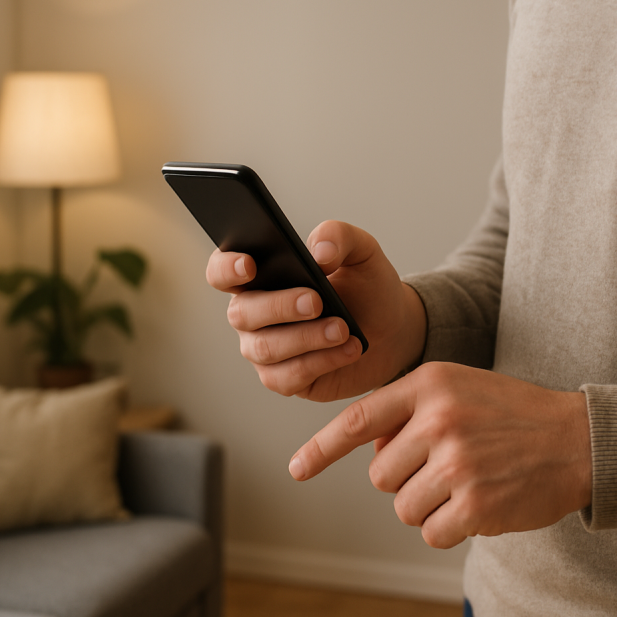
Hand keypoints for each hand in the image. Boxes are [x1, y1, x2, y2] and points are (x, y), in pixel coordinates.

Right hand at [205, 221, 426, 401]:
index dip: (226, 268)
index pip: (222, 271)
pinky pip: (287, 377)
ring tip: (343, 328)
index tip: (250, 265)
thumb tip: (318, 252)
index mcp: (261, 275)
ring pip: (265, 348)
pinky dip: (320, 362)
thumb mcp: (362, 252)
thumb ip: (338, 237)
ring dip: (306, 337)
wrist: (393, 328)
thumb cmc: (367, 287)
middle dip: (279, 306)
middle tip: (316, 301)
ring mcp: (266, 349)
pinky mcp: (285, 379)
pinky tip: (348, 349)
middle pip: (242, 313)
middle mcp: (254, 314)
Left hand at [288, 362, 592, 547]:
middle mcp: (438, 419)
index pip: (358, 419)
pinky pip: (430, 532)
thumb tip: (372, 451)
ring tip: (469, 482)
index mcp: (429, 383)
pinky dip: (449, 527)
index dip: (321, 448)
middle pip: (380, 476)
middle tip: (449, 466)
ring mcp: (456, 462)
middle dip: (406, 480)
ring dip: (429, 505)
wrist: (578, 439)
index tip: (296, 470)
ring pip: (403, 506)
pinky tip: (480, 504)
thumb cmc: (513, 414)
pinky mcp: (475, 503)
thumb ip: (411, 410)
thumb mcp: (459, 388)